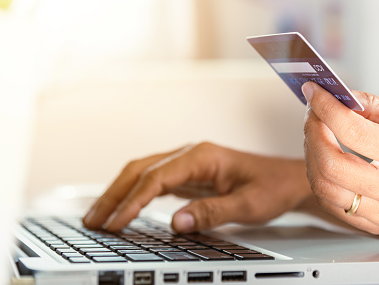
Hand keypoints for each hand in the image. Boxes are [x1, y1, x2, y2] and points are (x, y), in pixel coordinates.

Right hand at [83, 142, 310, 232]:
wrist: (285, 178)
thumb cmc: (270, 186)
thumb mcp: (247, 205)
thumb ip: (212, 212)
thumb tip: (176, 223)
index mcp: (201, 156)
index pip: (156, 177)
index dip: (133, 201)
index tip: (116, 223)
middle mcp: (190, 155)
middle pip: (140, 170)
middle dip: (114, 194)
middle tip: (93, 221)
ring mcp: (187, 163)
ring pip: (143, 173)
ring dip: (120, 193)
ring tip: (99, 217)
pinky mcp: (188, 175)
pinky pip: (154, 182)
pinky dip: (135, 195)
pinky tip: (124, 209)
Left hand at [301, 82, 378, 234]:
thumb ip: (372, 106)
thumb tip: (336, 97)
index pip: (354, 134)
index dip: (327, 110)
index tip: (315, 94)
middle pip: (330, 166)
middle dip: (312, 133)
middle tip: (313, 114)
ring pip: (324, 188)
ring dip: (311, 156)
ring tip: (318, 134)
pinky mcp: (376, 226)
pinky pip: (331, 204)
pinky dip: (321, 178)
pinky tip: (327, 158)